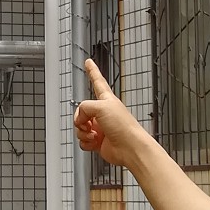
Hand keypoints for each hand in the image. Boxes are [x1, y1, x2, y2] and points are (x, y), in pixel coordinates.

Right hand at [73, 58, 143, 172]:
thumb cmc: (123, 126)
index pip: (97, 80)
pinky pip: (83, 140)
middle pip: (81, 110)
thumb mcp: (101, 106)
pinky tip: (94, 142)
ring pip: (80, 127)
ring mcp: (100, 127)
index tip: (89, 62)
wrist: (129, 148)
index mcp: (106, 100)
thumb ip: (85, 107)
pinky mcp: (98, 141)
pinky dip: (86, 142)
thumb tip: (80, 118)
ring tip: (94, 134)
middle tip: (86, 122)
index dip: (92, 71)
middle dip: (80, 118)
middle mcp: (103, 112)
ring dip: (83, 132)